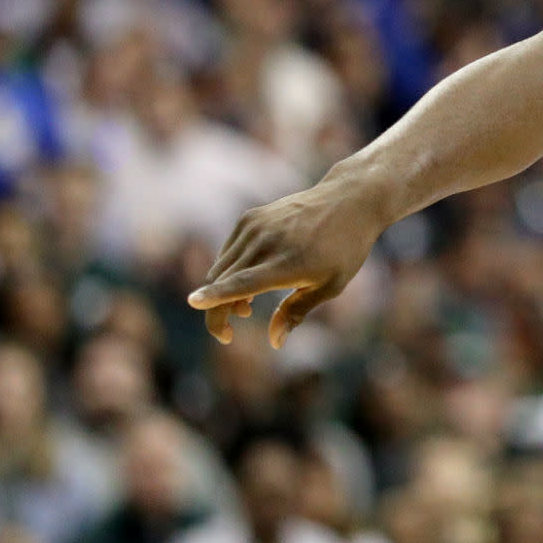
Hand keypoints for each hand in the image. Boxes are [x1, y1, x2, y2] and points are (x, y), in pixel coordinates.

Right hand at [189, 176, 384, 347]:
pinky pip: (228, 251)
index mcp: (288, 263)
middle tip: (230, 333)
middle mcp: (267, 243)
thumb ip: (296, 312)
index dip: (216, 297)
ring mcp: (255, 226)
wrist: (348, 200)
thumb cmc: (345, 248)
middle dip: (218, 312)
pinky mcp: (250, 218)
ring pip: (221, 268)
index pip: (242, 282)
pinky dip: (230, 270)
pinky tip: (251, 279)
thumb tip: (273, 342)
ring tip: (248, 307)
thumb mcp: (330, 286)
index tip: (193, 303)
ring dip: (223, 293)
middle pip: (223, 281)